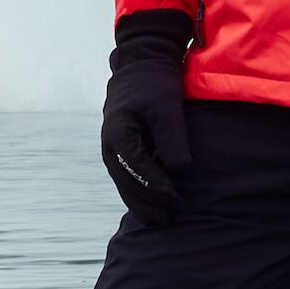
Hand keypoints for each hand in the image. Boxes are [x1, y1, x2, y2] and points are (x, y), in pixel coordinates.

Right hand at [100, 9, 194, 225]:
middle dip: (148, 203)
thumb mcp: (167, 107)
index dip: (157, 189)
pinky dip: (139, 193)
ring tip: (162, 221)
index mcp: (119, 134)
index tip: (176, 202)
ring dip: (142, 203)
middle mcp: (110, 146)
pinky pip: (128, 178)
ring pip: (125, 184)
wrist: (141, 67)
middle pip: (127, 183)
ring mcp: (113, 150)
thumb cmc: (156, 85)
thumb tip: (178, 170)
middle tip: (171, 220)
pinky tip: (155, 206)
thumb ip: (172, 138)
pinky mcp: (122, 151)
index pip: (138, 169)